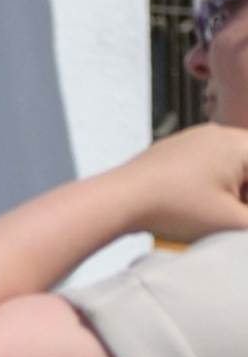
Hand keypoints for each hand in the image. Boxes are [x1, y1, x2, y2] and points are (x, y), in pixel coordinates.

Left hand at [109, 127, 247, 247]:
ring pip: (226, 166)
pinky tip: (190, 205)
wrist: (121, 198)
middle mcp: (219, 134)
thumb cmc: (175, 207)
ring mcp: (194, 138)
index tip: (240, 215)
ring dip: (227, 191)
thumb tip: (246, 221)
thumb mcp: (228, 222)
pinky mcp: (173, 149)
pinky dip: (205, 184)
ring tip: (211, 214)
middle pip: (247, 166)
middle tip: (232, 217)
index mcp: (240, 145)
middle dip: (243, 195)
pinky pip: (202, 164)